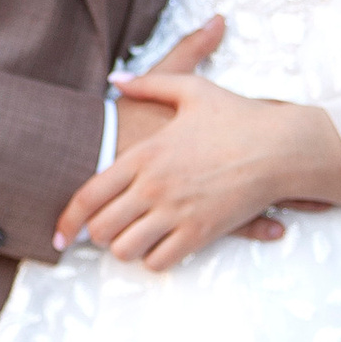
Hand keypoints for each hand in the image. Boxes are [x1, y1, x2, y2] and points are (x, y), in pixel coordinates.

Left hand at [56, 67, 340, 271]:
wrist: (281, 146)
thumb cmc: (238, 116)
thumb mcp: (190, 89)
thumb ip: (148, 83)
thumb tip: (116, 80)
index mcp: (143, 155)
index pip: (88, 196)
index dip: (67, 222)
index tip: (60, 236)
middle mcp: (152, 187)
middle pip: (102, 229)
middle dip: (99, 236)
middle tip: (107, 233)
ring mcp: (175, 212)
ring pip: (126, 250)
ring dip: (126, 249)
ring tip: (133, 241)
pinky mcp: (200, 232)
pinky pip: (160, 261)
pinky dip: (155, 260)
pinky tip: (162, 249)